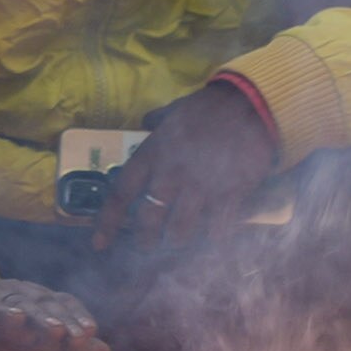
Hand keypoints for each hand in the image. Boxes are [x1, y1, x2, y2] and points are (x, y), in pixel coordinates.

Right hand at [0, 271, 113, 350]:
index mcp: (38, 303)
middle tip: (81, 335)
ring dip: (39, 316)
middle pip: (46, 303)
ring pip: (20, 304)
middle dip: (65, 319)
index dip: (77, 316)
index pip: (63, 304)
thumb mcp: (31, 342)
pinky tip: (14, 319)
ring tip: (56, 329)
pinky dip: (1, 312)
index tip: (91, 332)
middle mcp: (21, 294)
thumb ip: (66, 348)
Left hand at [93, 82, 281, 251]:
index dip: (108, 222)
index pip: (121, 194)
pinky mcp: (229, 195)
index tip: (99, 244)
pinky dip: (214, 236)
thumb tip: (146, 121)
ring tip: (179, 242)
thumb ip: (158, 120)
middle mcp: (171, 175)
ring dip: (178, 241)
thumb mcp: (176, 110)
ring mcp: (200, 188)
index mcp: (153, 154)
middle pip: (149, 221)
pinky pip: (217, 228)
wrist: (251, 104)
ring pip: (181, 231)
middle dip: (146, 240)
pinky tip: (214, 235)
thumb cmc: (209, 106)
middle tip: (149, 246)